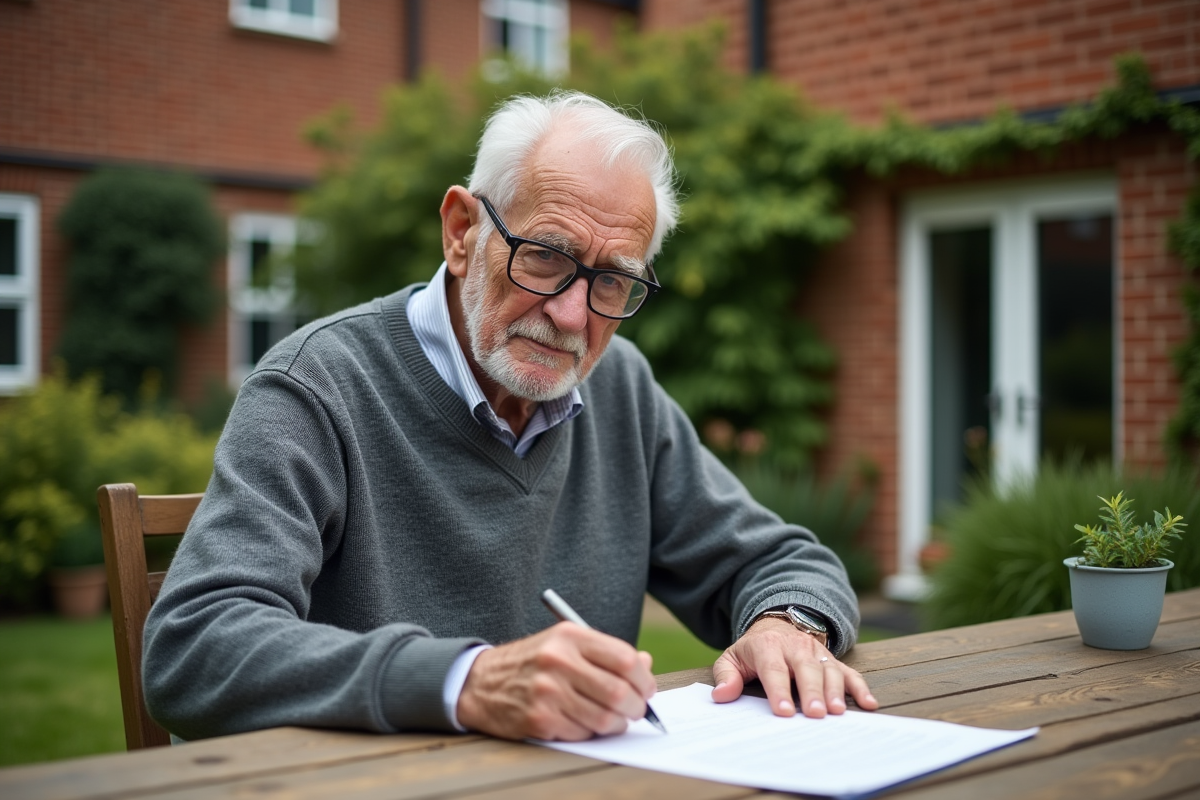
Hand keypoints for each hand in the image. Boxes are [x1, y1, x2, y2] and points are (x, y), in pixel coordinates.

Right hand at [456, 622, 656, 740]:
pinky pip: (583, 733)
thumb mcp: (565, 644)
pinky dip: (591, 732)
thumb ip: (605, 653)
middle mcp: (559, 661)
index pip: (625, 659)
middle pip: (619, 691)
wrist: (480, 681)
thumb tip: (646, 665)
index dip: (644, 678)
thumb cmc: (532, 662)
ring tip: (615, 720)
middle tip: (637, 710)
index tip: (647, 688)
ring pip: (605, 718)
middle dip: (636, 706)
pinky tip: (585, 722)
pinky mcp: (539, 719)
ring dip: (617, 724)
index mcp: (569, 637)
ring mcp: (548, 691)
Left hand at [712, 616, 877, 717]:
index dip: (779, 691)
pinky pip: (848, 672)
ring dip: (835, 691)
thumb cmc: (754, 650)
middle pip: (806, 669)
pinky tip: (868, 704)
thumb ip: (726, 676)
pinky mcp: (831, 660)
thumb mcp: (733, 658)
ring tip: (838, 713)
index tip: (785, 712)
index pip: (774, 669)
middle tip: (816, 714)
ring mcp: (816, 652)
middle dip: (812, 691)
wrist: (777, 625)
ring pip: (829, 670)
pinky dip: (860, 687)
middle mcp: (796, 647)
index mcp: (768, 646)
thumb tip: (721, 696)